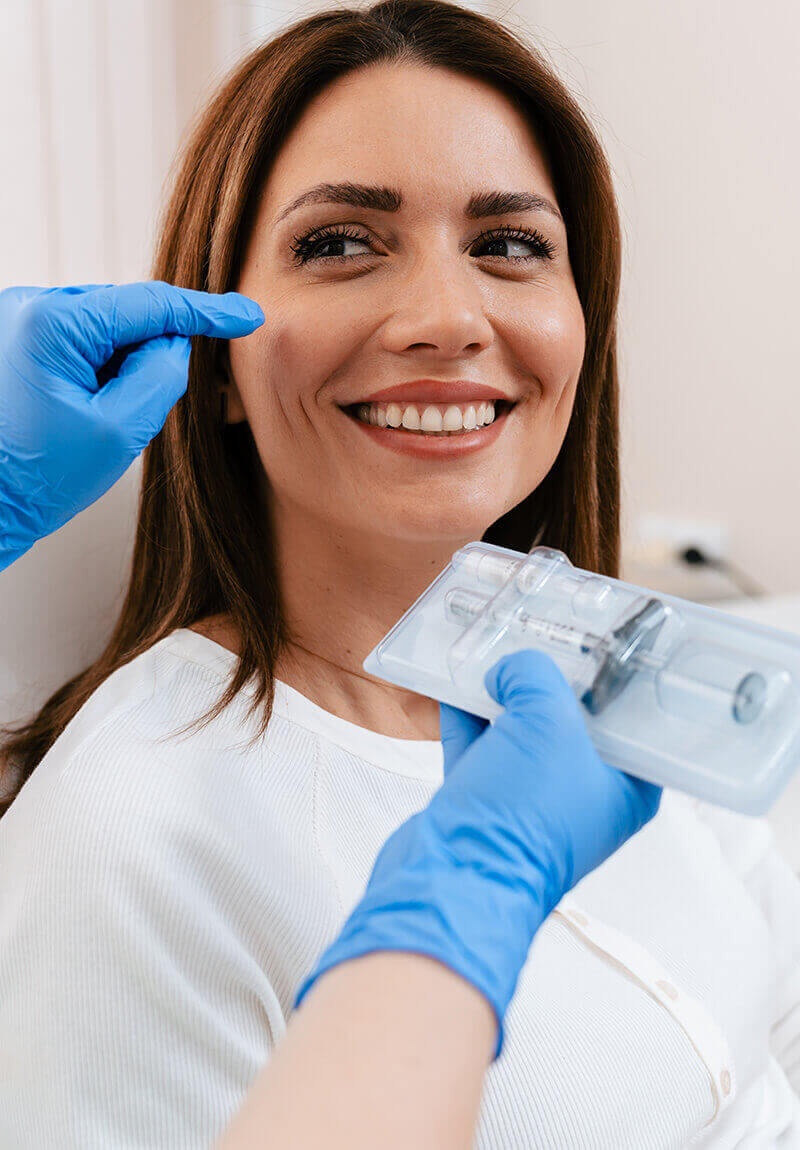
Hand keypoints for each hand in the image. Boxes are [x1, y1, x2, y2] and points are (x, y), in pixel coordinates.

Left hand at [0, 281, 263, 569]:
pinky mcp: (19, 338)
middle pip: (126, 314)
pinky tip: (88, 408)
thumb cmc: (42, 476)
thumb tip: (175, 343)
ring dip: (123, 364)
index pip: (150, 304)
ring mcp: (19, 319)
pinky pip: (83, 340)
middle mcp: (29, 306)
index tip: (248, 315)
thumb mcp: (120, 430)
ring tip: (102, 416)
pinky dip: (102, 369)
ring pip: (106, 328)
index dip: (206, 311)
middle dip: (151, 353)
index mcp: (53, 322)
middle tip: (140, 410)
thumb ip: (161, 375)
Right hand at [296, 649, 661, 1057]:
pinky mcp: (485, 805)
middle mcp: (582, 795)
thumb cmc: (522, 814)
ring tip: (490, 649)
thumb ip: (534, 676)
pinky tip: (456, 679)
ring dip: (502, 693)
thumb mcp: (545, 720)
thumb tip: (512, 670)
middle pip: (570, 719)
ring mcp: (531, 801)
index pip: (630, 717)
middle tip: (537, 634)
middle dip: (548, 678)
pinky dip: (469, 713)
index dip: (614, 674)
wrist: (453, 877)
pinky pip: (480, 745)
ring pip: (520, 730)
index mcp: (625, 786)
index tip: (598, 639)